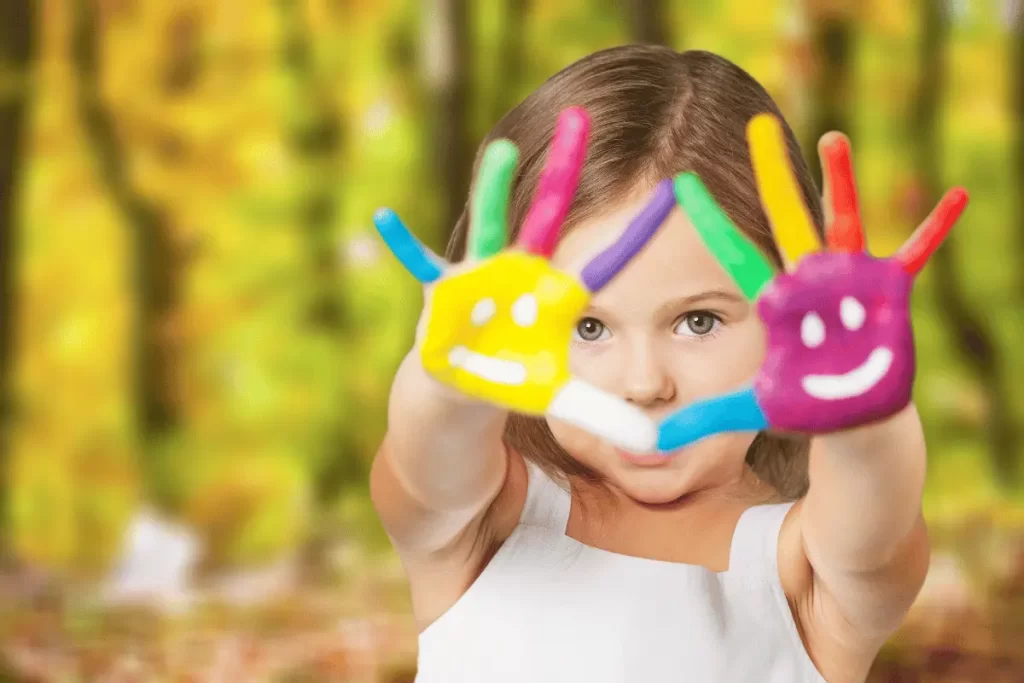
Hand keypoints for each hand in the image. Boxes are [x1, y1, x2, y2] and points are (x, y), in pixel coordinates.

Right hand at [374, 107, 676, 451]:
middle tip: (583, 117)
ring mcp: (481, 277)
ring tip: (503, 152)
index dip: (636, 233)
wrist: (462, 386)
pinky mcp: (444, 294)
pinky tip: (384, 217)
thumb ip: (605, 416)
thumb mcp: (561, 399)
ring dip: (493, 191)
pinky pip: (420, 266)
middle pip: (547, 217)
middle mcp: (521, 272)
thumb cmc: (514, 379)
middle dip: (563, 171)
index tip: (675, 190)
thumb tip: (654, 446)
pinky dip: (403, 245)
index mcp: (554, 294)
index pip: (605, 261)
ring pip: (489, 227)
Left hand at [657, 113, 967, 450]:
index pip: (734, 256)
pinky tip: (957, 197)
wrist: (850, 414)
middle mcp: (807, 281)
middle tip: (754, 126)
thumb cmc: (801, 405)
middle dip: (771, 175)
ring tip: (831, 138)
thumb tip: (648, 444)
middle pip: (784, 220)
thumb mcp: (751, 408)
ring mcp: (847, 281)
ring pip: (840, 222)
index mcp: (775, 302)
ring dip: (840, 182)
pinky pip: (915, 254)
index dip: (711, 222)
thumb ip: (703, 418)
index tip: (679, 184)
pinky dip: (935, 228)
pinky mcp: (885, 291)